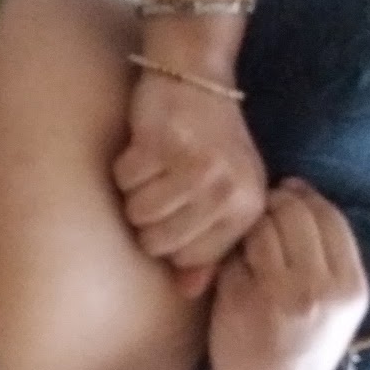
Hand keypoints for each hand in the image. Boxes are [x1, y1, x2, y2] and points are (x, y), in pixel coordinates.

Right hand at [113, 71, 267, 299]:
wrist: (196, 77)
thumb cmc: (210, 142)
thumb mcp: (224, 196)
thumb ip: (210, 249)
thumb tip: (189, 292)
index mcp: (246, 209)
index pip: (188, 260)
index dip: (171, 242)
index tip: (178, 212)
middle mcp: (225, 191)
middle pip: (158, 243)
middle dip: (148, 221)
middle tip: (161, 188)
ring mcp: (194, 167)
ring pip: (137, 214)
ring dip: (135, 193)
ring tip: (154, 169)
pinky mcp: (161, 145)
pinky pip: (124, 181)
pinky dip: (124, 169)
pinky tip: (144, 150)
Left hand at [208, 178, 369, 369]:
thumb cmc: (301, 350)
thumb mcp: (338, 307)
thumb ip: (329, 258)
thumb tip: (300, 193)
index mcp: (352, 286)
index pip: (331, 217)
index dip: (305, 198)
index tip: (286, 195)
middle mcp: (323, 287)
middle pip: (295, 214)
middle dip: (273, 206)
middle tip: (258, 214)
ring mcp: (282, 293)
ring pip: (262, 227)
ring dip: (249, 228)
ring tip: (245, 244)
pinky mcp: (244, 300)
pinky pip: (234, 254)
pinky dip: (229, 256)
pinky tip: (230, 271)